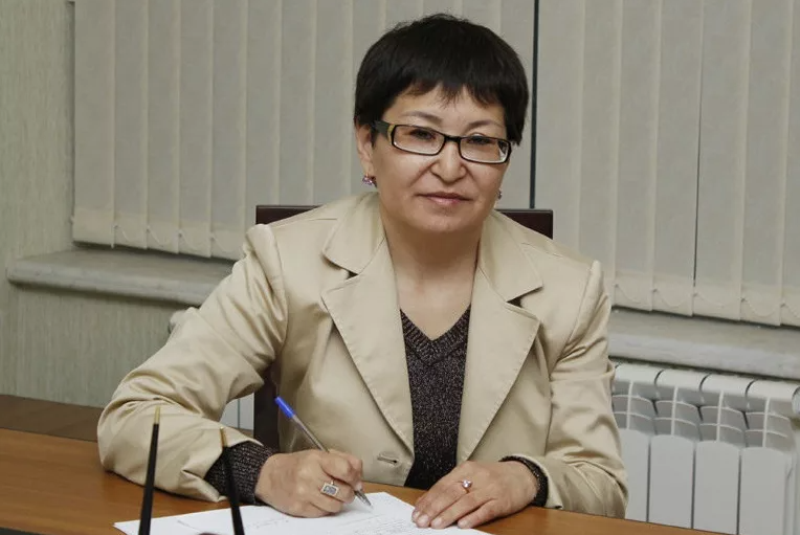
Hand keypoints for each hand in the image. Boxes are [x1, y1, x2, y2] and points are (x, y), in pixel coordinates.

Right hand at [255, 449, 362, 516]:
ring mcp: (304, 493)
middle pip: (344, 491)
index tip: (356, 481)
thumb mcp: (319, 455)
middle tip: (344, 489)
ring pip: (335, 506)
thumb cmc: (297, 465)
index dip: (355, 478)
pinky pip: (323, 513)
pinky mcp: (300, 508)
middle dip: (348, 492)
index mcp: (317, 459)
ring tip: (330, 495)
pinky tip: (318, 499)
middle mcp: (310, 476)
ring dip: (337, 502)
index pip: (346, 470)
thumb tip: (359, 476)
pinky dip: (325, 508)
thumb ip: (343, 460)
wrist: (271, 476)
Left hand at [412, 460, 537, 528]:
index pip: (443, 485)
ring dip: (450, 514)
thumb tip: (424, 501)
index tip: (417, 513)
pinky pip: (486, 510)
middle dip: (434, 508)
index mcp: (466, 469)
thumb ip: (449, 487)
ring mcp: (490, 489)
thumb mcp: (470, 476)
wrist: (522, 475)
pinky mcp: (502, 501)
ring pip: (466, 501)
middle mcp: (477, 477)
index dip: (428, 499)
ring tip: (436, 525)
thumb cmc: (492, 478)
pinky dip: (473, 517)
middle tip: (422, 521)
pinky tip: (462, 524)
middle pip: (452, 493)